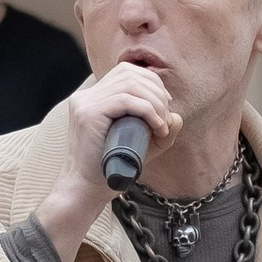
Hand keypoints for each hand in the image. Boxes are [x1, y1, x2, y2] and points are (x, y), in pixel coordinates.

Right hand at [38, 60, 181, 261]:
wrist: (87, 189)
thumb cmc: (112, 169)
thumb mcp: (143, 146)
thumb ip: (160, 131)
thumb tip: (177, 116)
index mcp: (94, 97)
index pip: (127, 71)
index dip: (151, 82)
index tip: (165, 106)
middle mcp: (86, 96)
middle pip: (129, 72)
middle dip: (156, 91)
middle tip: (165, 117)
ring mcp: (84, 103)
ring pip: (129, 84)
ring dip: (154, 102)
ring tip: (161, 124)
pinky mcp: (88, 114)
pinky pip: (124, 100)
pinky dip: (147, 110)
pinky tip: (156, 125)